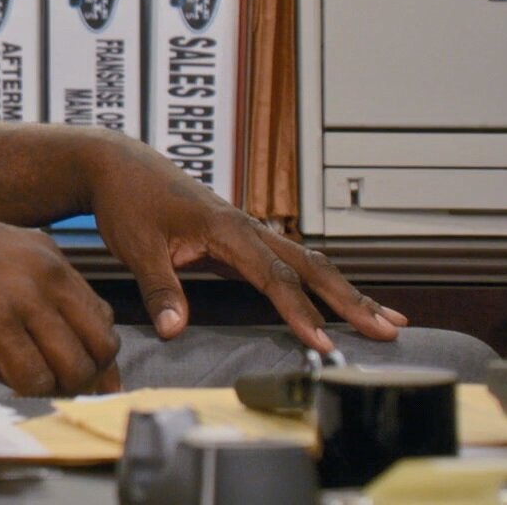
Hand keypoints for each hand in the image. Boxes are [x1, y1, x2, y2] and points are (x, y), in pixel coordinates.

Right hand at [0, 194, 120, 396]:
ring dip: (49, 385)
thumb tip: (48, 326)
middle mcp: (45, 273)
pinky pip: (33, 378)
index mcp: (46, 254)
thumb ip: (25, 280)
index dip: (92, 353)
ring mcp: (22, 297)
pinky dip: (18, 386)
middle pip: (101, 347)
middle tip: (46, 381)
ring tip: (10, 371)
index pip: (102, 317)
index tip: (74, 372)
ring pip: (74, 368)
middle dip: (81, 376)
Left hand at [84, 132, 408, 351]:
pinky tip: (338, 299)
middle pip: (310, 265)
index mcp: (226, 227)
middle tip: (389, 330)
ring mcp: (245, 231)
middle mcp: (245, 226)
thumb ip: (159, 288)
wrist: (117, 164)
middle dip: (350, 299)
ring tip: (386, 319)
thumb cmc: (127, 199)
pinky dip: (319, 281)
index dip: (301, 311)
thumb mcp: (136, 246)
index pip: (275, 276)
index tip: (324, 342)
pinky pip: (290, 261)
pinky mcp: (238, 237)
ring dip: (345, 289)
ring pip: (308, 261)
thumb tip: (174, 330)